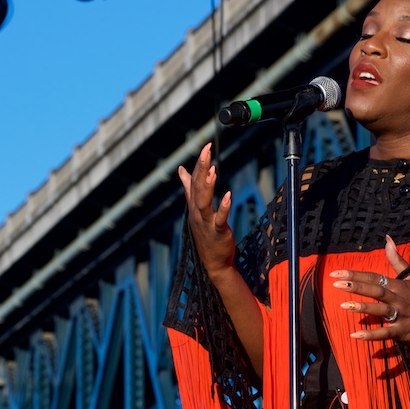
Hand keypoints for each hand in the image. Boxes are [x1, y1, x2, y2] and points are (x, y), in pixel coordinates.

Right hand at [177, 142, 235, 281]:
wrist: (214, 262)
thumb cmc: (206, 234)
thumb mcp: (196, 210)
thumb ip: (189, 189)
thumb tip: (181, 170)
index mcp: (193, 205)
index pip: (194, 181)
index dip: (199, 164)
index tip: (206, 146)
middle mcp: (197, 212)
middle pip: (197, 188)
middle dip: (201, 168)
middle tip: (206, 150)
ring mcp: (206, 223)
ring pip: (204, 203)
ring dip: (207, 186)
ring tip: (212, 170)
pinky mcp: (217, 233)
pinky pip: (219, 219)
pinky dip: (223, 207)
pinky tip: (229, 195)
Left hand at [331, 235, 409, 343]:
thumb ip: (397, 259)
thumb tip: (387, 239)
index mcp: (398, 285)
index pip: (374, 277)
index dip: (355, 274)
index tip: (336, 272)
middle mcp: (399, 298)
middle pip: (376, 290)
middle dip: (357, 285)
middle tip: (336, 283)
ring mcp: (401, 314)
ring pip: (381, 309)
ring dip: (363, 307)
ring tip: (344, 305)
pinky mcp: (403, 331)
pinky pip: (386, 333)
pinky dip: (372, 334)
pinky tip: (355, 335)